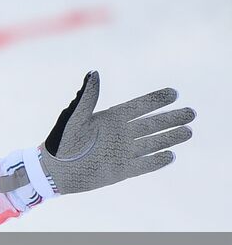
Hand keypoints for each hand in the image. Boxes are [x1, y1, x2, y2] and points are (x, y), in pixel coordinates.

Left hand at [0, 71, 194, 207]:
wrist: (53, 171)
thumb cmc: (60, 141)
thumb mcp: (75, 117)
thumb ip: (88, 97)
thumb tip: (94, 73)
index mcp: (109, 119)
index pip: (138, 107)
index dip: (155, 100)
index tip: (174, 93)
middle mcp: (120, 134)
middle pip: (151, 124)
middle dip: (171, 118)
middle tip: (191, 112)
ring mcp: (122, 152)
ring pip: (152, 143)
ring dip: (170, 137)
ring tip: (189, 131)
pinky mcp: (122, 170)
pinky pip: (145, 164)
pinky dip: (158, 161)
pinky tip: (172, 155)